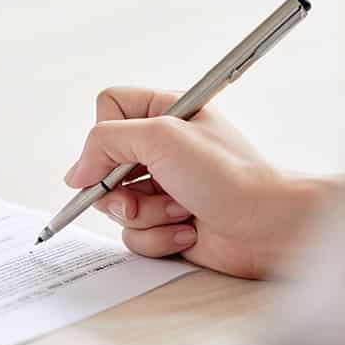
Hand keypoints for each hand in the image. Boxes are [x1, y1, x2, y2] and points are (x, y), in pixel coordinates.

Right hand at [66, 87, 340, 278]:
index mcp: (163, 112)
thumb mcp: (161, 138)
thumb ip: (106, 142)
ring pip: (116, 205)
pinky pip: (134, 234)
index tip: (114, 158)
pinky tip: (187, 231)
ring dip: (146, 214)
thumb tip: (75, 173)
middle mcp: (160, 148)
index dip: (104, 135)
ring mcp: (162, 187)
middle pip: (103, 164)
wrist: (268, 226)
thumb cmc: (228, 175)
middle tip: (146, 191)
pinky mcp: (165, 222)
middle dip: (122, 187)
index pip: (107, 108)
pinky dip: (158, 237)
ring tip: (180, 211)